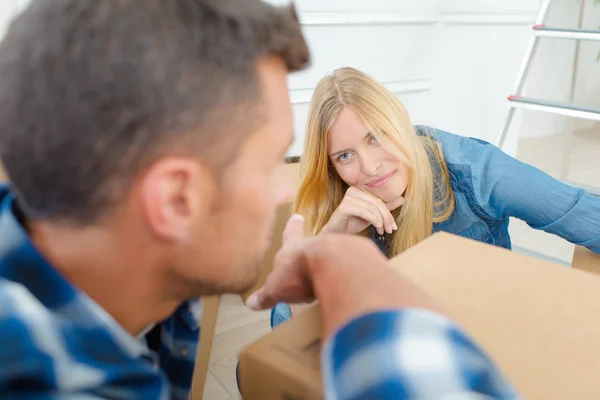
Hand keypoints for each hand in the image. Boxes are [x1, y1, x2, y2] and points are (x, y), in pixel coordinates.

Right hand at [246, 214, 443, 338]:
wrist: (335, 264)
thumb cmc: (299, 272)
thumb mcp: (276, 288)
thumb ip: (266, 295)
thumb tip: (250, 303)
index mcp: (292, 248)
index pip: (289, 236)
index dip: (292, 228)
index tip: (297, 217)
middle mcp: (315, 245)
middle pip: (313, 245)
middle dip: (312, 250)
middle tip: (314, 253)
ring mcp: (338, 251)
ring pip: (333, 256)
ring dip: (331, 264)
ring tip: (331, 278)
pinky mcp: (356, 262)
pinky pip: (351, 268)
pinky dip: (348, 275)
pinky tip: (348, 287)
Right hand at [321, 187, 403, 235]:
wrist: (337, 234)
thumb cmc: (352, 223)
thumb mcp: (372, 215)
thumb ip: (384, 207)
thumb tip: (401, 198)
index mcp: (360, 189)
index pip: (379, 200)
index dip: (389, 213)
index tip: (394, 226)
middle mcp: (353, 190)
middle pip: (377, 203)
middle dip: (386, 217)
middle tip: (391, 229)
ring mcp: (348, 197)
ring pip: (372, 207)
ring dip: (381, 221)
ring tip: (383, 231)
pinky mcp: (344, 206)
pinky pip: (364, 212)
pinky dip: (373, 219)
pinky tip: (377, 227)